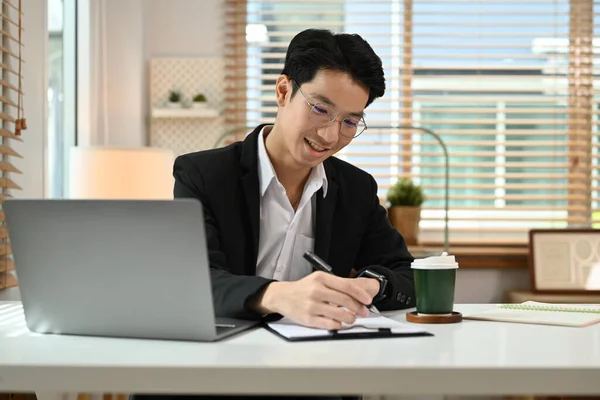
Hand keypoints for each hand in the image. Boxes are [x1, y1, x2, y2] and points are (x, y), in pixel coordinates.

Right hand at [251, 272, 379, 329]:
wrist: (282, 296)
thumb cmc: (304, 288)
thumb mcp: (319, 280)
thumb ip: (337, 285)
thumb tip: (358, 293)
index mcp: (321, 278)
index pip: (346, 286)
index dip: (360, 294)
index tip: (368, 301)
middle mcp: (316, 291)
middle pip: (345, 300)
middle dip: (359, 308)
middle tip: (364, 312)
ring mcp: (312, 305)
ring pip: (339, 314)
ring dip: (350, 318)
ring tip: (352, 319)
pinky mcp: (308, 319)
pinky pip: (329, 324)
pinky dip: (339, 325)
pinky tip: (340, 324)